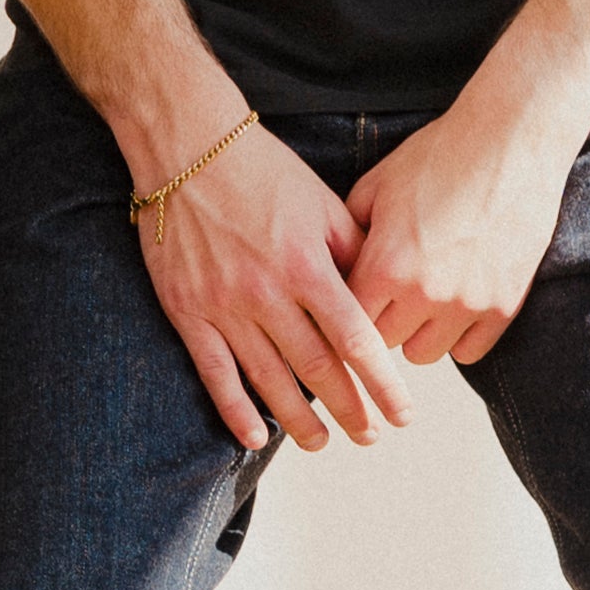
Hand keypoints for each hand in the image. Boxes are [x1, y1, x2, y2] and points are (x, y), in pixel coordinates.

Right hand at [134, 121, 414, 453]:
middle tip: (371, 436)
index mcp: (307, 264)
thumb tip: (383, 289)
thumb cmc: (263, 169)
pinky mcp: (187, 311)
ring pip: (268, 380)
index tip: (402, 412)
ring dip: (299, 420)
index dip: (381, 383)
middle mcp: (267, 292)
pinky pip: (214, 374)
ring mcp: (224, 306)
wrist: (188, 147)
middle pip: (316, 369)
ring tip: (323, 442)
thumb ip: (352, 249)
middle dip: (349, 408)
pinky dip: (235, 410)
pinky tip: (256, 437)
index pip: (355, 339)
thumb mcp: (321, 201)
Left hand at [345, 100, 583, 366]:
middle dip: (381, 320)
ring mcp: (467, 304)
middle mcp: (424, 293)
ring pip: (424, 354)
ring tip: (421, 299)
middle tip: (388, 294)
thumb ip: (349, 231)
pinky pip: (469, 352)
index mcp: (386, 263)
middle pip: (383, 343)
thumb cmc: (440, 155)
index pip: (348, 321)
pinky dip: (458, 335)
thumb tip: (333, 266)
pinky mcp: (503, 307)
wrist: (510, 142)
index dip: (347, 308)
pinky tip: (454, 304)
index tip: (354, 297)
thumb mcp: (378, 184)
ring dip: (418, 333)